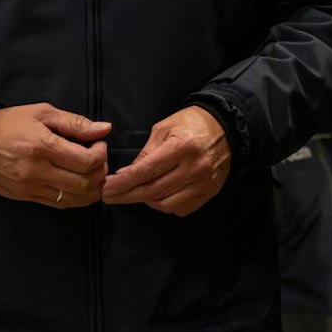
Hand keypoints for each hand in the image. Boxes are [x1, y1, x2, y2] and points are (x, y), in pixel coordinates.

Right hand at [0, 103, 109, 207]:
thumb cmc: (11, 124)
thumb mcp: (43, 113)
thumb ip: (76, 123)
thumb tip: (105, 129)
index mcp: (42, 147)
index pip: (87, 161)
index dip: (101, 153)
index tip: (98, 143)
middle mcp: (36, 172)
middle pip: (85, 183)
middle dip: (101, 172)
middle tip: (98, 158)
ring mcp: (30, 188)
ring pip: (75, 198)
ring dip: (92, 188)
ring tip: (91, 172)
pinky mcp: (26, 197)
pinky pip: (59, 204)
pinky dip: (77, 197)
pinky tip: (79, 184)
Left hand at [102, 106, 228, 215]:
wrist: (226, 126)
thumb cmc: (191, 123)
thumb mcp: (164, 129)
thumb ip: (146, 153)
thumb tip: (125, 176)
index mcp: (182, 146)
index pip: (145, 171)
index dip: (122, 183)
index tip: (106, 188)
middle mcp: (195, 167)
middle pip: (153, 191)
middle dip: (127, 195)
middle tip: (109, 197)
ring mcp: (205, 182)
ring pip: (166, 204)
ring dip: (146, 201)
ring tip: (137, 192)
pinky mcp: (210, 191)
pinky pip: (181, 208)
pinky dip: (166, 205)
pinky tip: (160, 195)